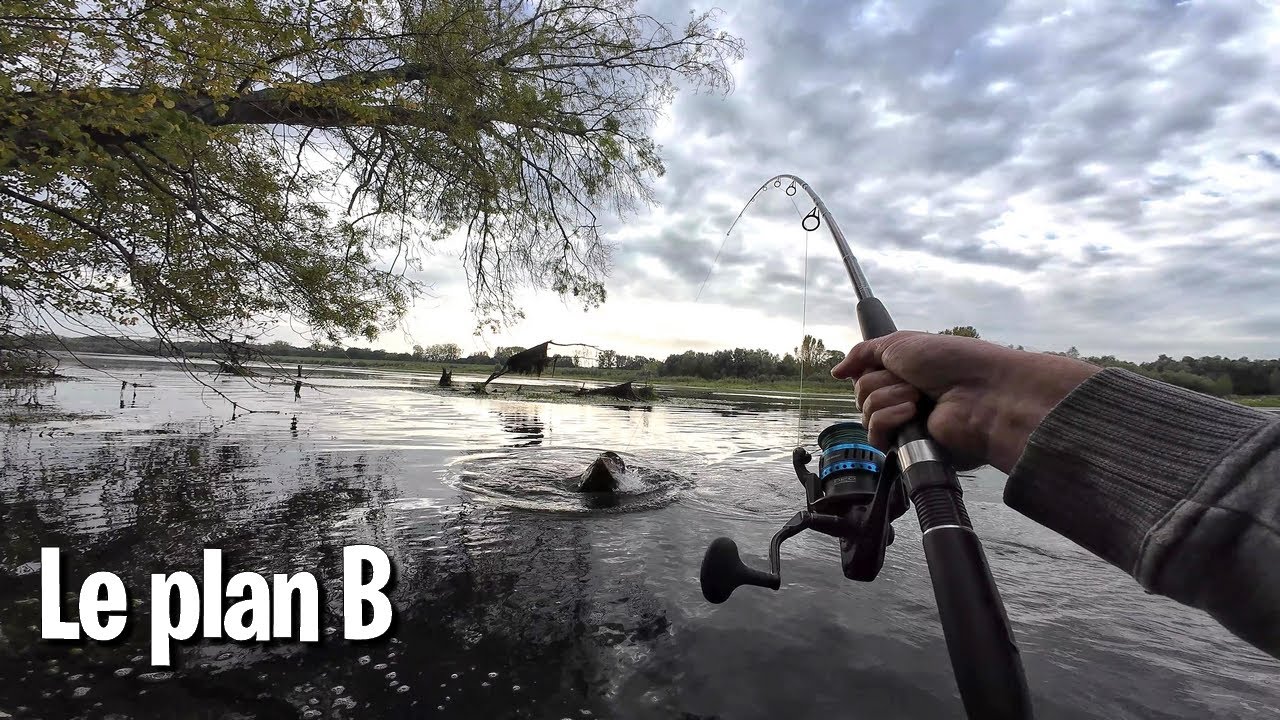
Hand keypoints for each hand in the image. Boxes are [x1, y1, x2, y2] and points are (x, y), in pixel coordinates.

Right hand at [831, 331, 1100, 473]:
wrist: (980, 391)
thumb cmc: (949, 361)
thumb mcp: (899, 343)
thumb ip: (862, 354)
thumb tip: (837, 371)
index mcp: (904, 373)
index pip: (864, 375)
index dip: (869, 369)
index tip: (884, 364)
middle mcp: (903, 397)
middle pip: (861, 393)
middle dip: (882, 382)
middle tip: (912, 380)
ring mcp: (906, 422)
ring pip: (866, 413)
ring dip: (888, 397)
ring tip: (918, 396)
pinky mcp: (909, 445)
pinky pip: (876, 434)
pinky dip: (889, 418)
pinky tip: (911, 412)